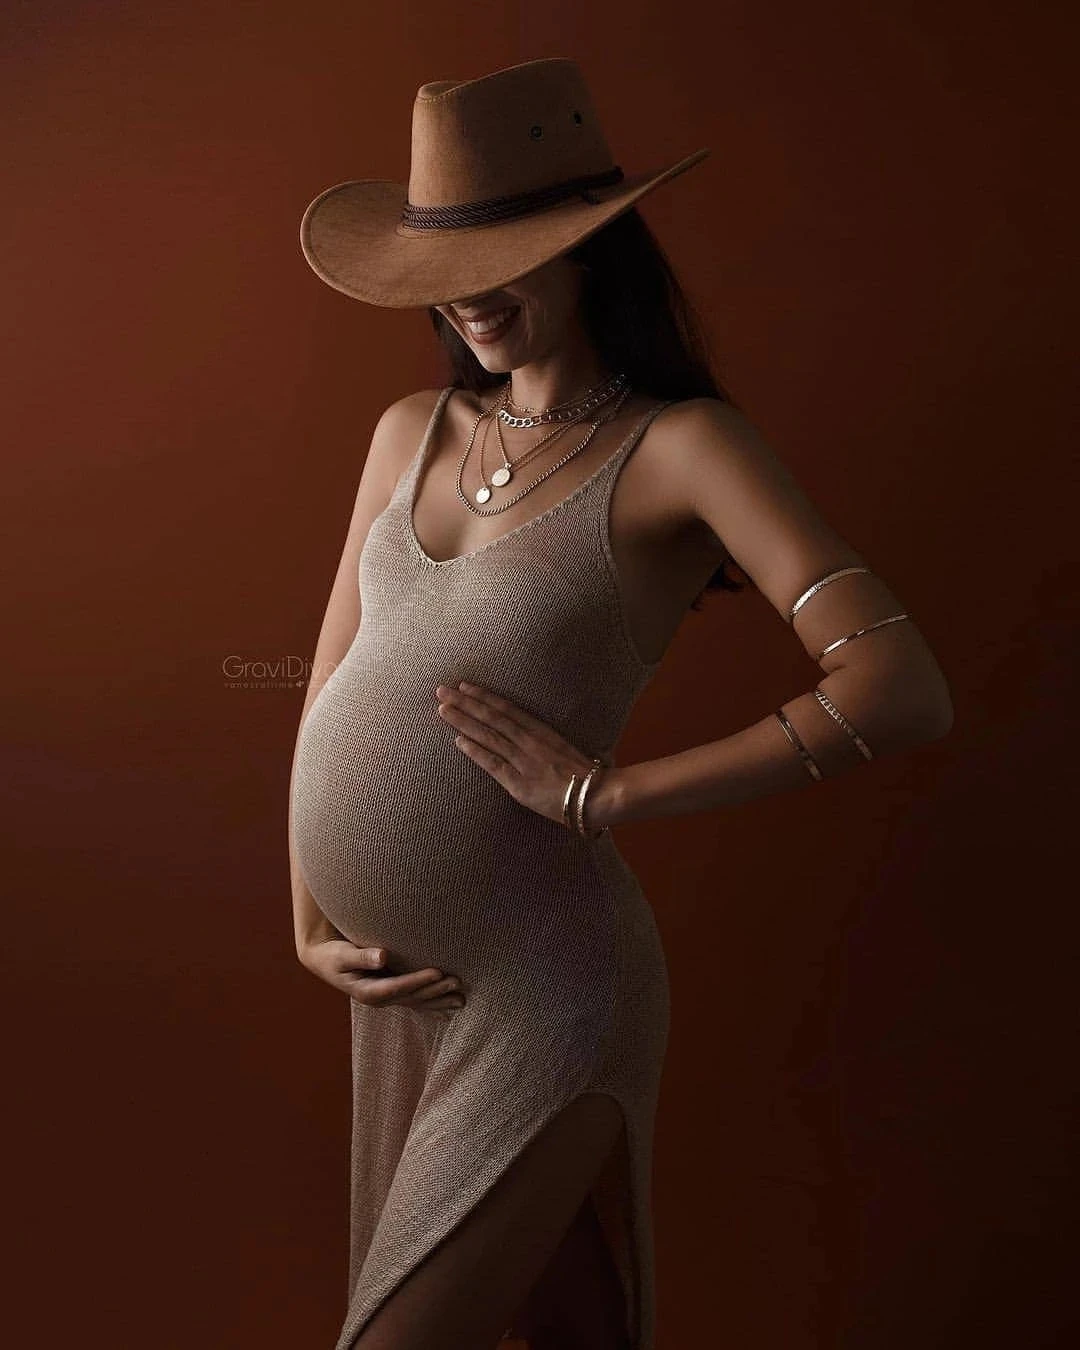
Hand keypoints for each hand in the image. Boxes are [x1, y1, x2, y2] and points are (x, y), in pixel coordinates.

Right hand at [299, 937, 465, 1016]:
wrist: (325, 961)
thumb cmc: (334, 954)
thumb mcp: (342, 955)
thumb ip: (362, 956)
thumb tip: (382, 957)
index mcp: (367, 992)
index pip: (396, 988)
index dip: (417, 981)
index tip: (437, 972)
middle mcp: (379, 999)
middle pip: (411, 997)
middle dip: (434, 991)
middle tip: (457, 982)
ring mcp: (386, 998)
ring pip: (417, 1002)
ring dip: (439, 1000)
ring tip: (461, 999)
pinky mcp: (391, 993)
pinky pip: (415, 1001)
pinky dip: (433, 1003)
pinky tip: (450, 1007)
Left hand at [434, 681, 619, 830]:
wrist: (598, 795)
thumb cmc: (585, 775)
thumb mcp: (564, 749)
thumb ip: (543, 743)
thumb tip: (526, 738)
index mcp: (541, 731)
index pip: (507, 709)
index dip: (484, 697)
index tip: (465, 686)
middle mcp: (529, 741)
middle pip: (492, 717)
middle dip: (465, 702)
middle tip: (442, 690)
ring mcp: (523, 760)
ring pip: (489, 735)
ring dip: (464, 721)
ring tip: (443, 708)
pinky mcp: (519, 782)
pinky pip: (493, 763)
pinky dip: (475, 751)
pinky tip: (458, 740)